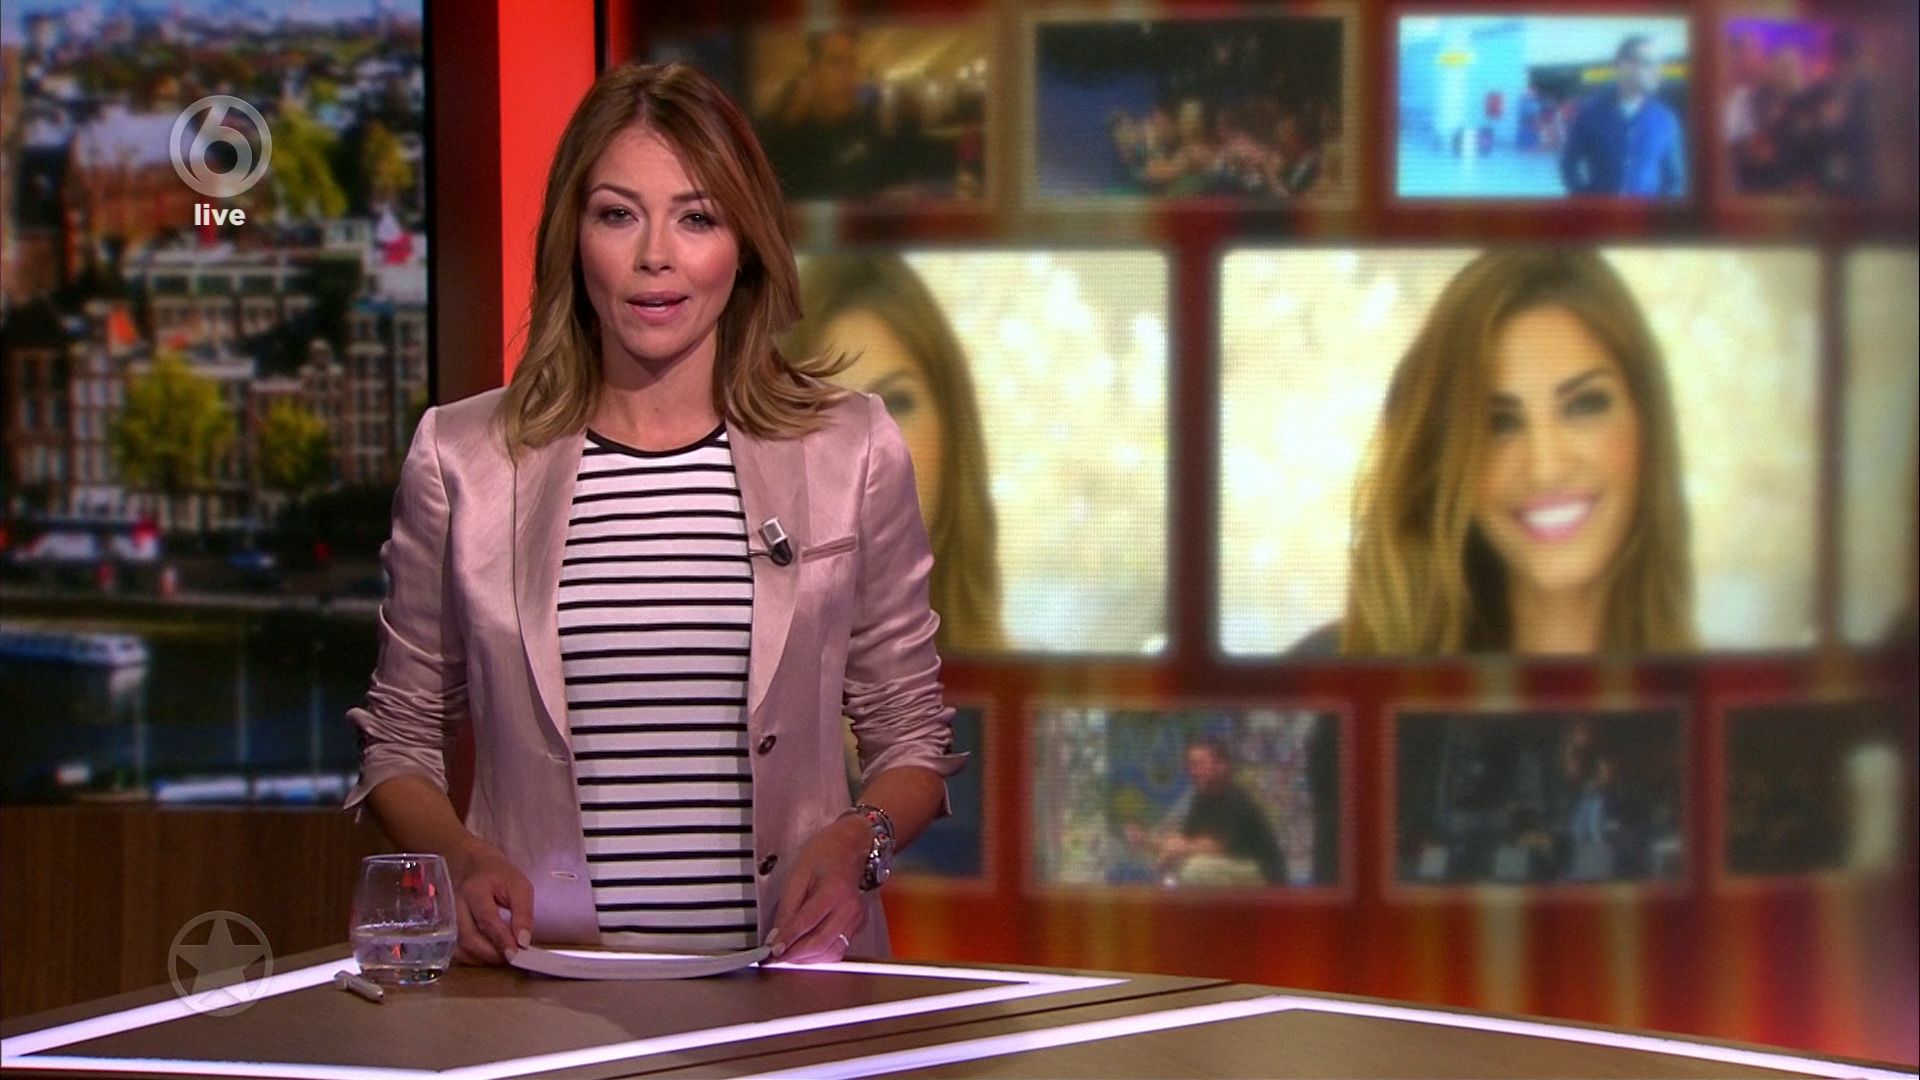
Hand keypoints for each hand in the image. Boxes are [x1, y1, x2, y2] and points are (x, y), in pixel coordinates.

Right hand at [447, 840, 533, 965]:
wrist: (470, 864)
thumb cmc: (498, 875)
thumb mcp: (518, 886)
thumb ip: (523, 913)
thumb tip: (523, 943)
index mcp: (474, 890)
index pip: (487, 920)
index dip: (502, 939)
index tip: (517, 953)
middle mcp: (455, 906)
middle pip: (470, 937)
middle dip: (493, 953)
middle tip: (513, 957)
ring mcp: (446, 918)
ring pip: (461, 947)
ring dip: (484, 958)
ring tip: (503, 955)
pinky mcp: (444, 928)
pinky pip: (456, 951)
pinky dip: (473, 958)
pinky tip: (488, 954)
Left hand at [766, 815, 868, 963]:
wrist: (851, 847)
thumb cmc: (825, 855)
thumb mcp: (798, 875)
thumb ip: (787, 907)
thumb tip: (777, 935)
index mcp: (834, 890)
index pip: (807, 923)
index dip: (787, 940)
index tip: (772, 951)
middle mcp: (849, 908)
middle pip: (820, 943)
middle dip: (795, 956)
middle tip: (776, 958)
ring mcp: (856, 919)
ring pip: (832, 952)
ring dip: (808, 960)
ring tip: (789, 956)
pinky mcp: (858, 926)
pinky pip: (839, 949)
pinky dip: (820, 956)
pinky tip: (806, 951)